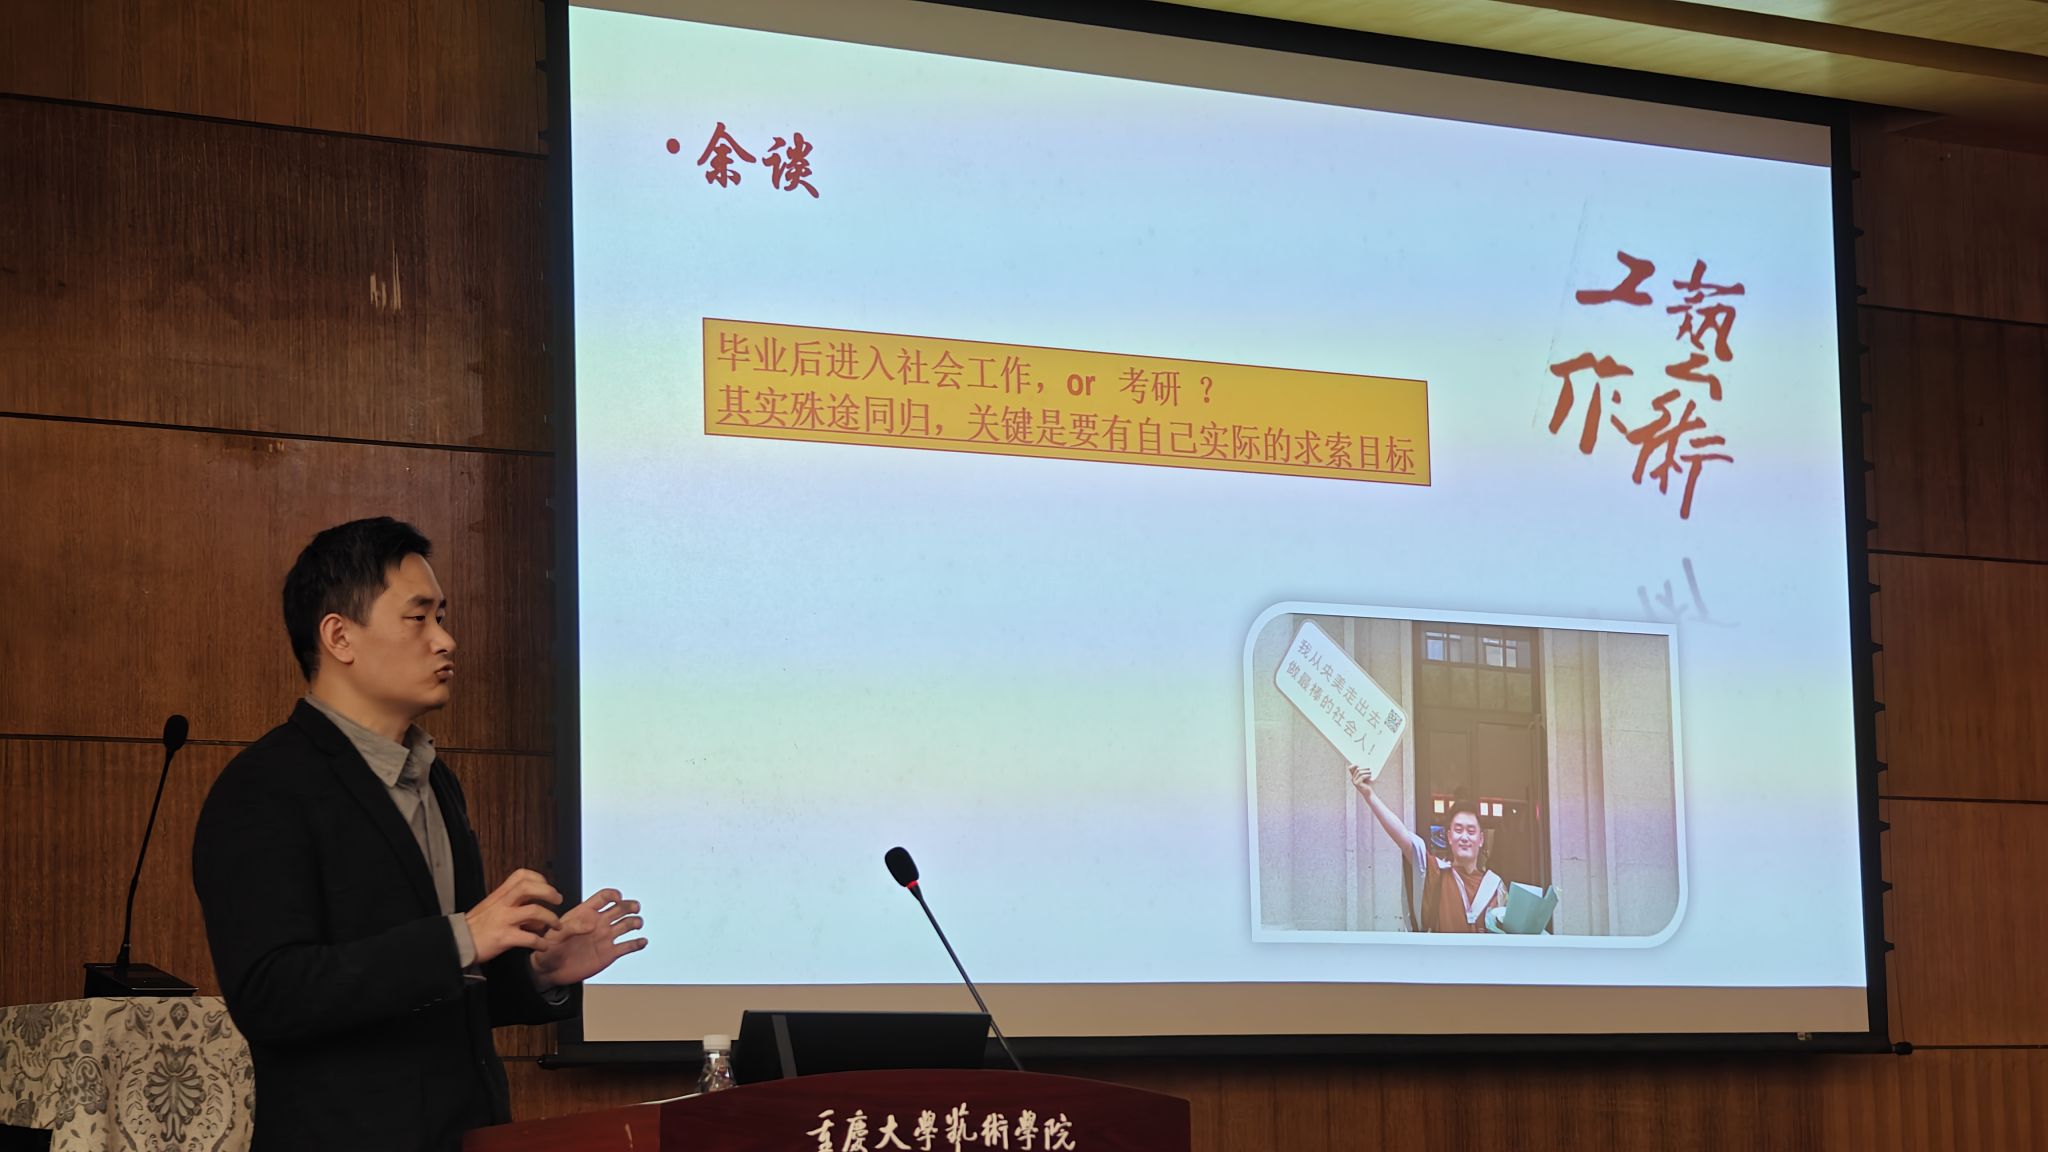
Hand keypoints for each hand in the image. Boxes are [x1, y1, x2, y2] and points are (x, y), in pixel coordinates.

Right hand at [465, 869, 562, 964]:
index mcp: (499, 895)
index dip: (538, 878)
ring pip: (534, 911)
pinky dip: (540, 943)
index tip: (547, 886)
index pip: (521, 876)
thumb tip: (537, 914)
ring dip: (551, 919)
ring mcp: (503, 920)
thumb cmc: (476, 927)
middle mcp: (502, 904)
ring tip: (556, 926)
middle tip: (558, 900)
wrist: (457, 944)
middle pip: (529, 887)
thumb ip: (512, 905)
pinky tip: (543, 946)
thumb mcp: (492, 908)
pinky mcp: (504, 937)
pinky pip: (529, 938)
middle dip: (548, 892)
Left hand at [529, 889, 647, 990]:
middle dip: (629, 906)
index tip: (618, 898)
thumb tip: (591, 921)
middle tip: (634, 908)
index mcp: (585, 913)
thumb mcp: (554, 935)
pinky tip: (642, 941)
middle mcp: (598, 923)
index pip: (604, 897)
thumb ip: (572, 927)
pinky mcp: (609, 954)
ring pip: (627, 925)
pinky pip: (628, 946)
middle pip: (620, 908)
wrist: (549, 970)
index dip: (613, 895)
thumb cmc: (548, 949)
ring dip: (635, 922)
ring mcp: (605, 938)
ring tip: (636, 924)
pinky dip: (637, 943)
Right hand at [1348, 765, 1372, 795]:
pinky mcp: (1357, 784)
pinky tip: (1370, 776)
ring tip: (1371, 773)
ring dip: (1366, 772)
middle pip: (1357, 769)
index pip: (1350, 768)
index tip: (1360, 764)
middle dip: (1364, 768)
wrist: (1369, 793)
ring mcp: (1354, 782)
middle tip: (1370, 769)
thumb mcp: (1366, 777)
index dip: (1354, 765)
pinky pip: (1362, 776)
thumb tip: (1365, 765)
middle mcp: (1353, 779)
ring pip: (1360, 772)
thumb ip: (1364, 771)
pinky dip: (1367, 775)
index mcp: (1354, 777)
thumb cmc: (1368, 785)